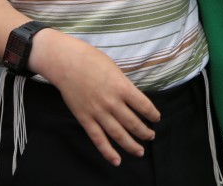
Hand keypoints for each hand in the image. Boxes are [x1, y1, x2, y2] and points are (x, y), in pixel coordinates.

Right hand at [33, 31, 160, 165]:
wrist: (66, 62)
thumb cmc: (92, 60)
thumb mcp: (115, 69)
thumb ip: (124, 86)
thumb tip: (133, 99)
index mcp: (122, 87)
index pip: (144, 106)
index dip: (153, 114)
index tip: (156, 118)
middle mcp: (112, 102)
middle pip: (133, 123)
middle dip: (145, 132)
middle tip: (151, 136)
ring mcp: (98, 112)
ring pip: (118, 134)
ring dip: (131, 145)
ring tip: (140, 151)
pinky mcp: (85, 119)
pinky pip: (98, 139)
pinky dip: (108, 152)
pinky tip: (117, 160)